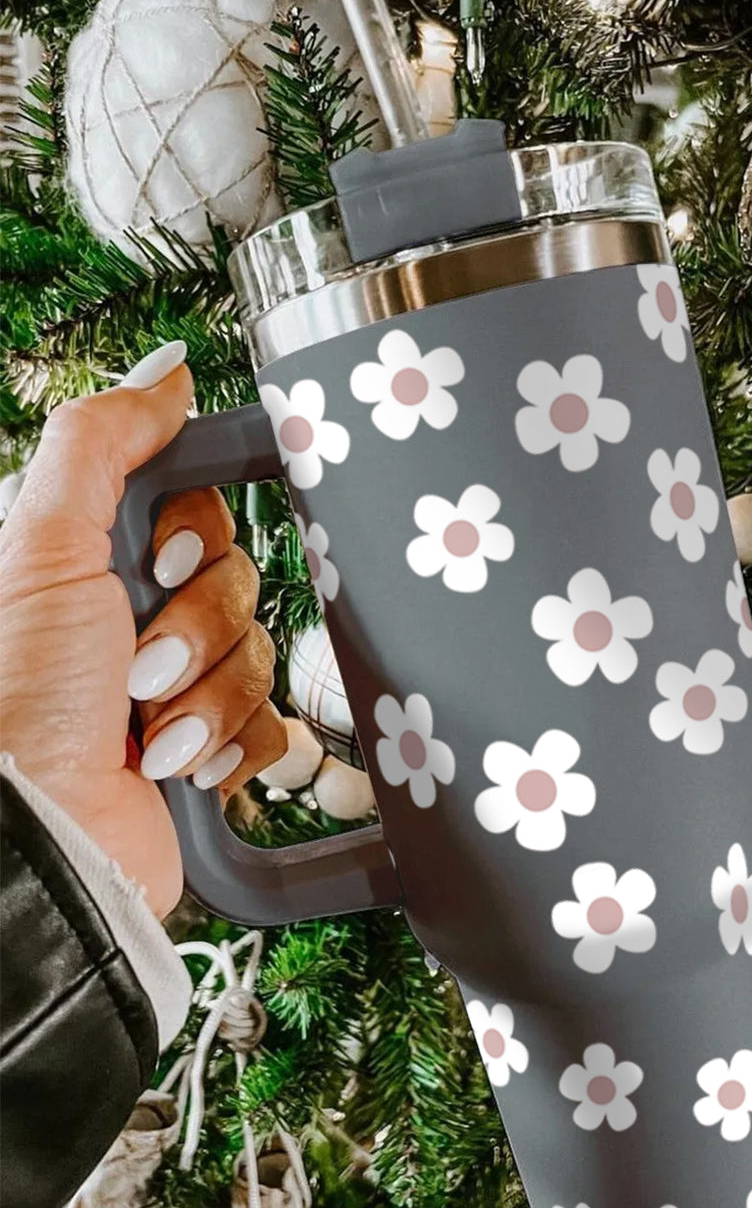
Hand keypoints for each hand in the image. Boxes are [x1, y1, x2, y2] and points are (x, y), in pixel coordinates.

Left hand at [0, 342, 284, 918]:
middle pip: (237, 582)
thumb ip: (101, 441)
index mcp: (92, 565)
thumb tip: (167, 373)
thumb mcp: (40, 544)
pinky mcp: (206, 751)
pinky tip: (177, 763)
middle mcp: (133, 622)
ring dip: (206, 695)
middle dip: (195, 628)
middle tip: (135, 664)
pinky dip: (229, 744)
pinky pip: (271, 724)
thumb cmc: (16, 698)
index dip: (194, 536)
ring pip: (257, 654)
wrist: (37, 834)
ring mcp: (173, 690)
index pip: (197, 512)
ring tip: (145, 726)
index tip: (160, 562)